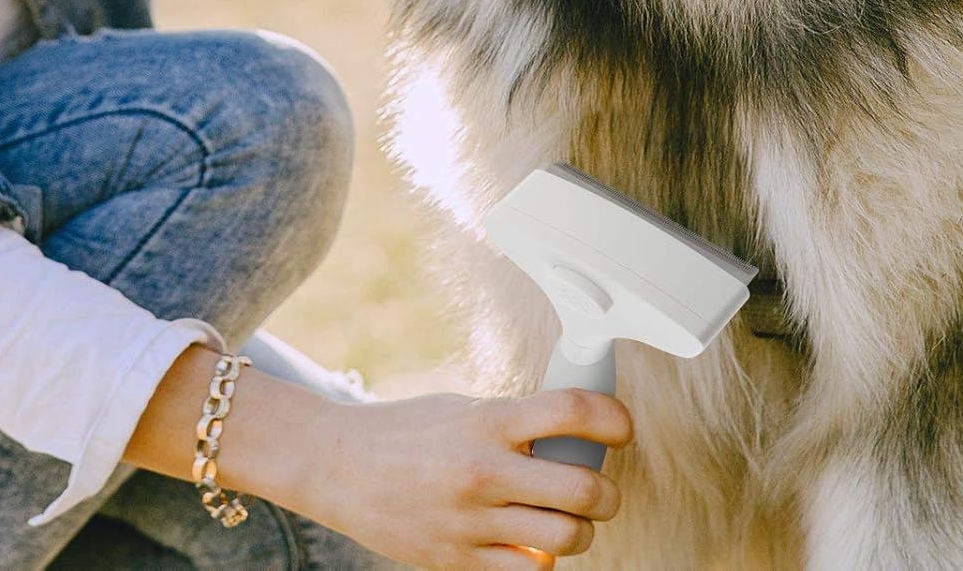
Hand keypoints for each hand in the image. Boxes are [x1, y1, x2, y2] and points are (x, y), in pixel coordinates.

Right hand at [293, 388, 633, 568]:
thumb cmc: (409, 430)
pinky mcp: (456, 561)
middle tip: (606, 490)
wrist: (339, 466)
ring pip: (563, 540)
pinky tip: (537, 547)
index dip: (613, 418)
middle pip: (581, 488)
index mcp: (489, 420)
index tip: (623, 429)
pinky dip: (543, 563)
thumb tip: (575, 429)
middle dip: (608, 494)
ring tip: (575, 522)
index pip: (572, 411)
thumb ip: (517, 421)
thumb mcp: (467, 408)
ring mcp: (470, 521)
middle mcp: (484, 470)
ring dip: (583, 533)